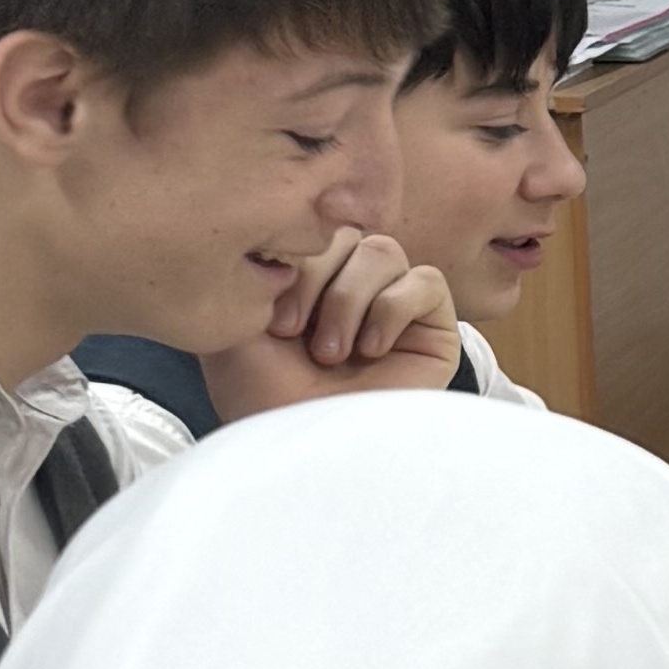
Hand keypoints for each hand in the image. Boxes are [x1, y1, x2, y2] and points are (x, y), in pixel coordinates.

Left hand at [201, 231, 463, 419]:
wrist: (301, 449)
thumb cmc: (264, 397)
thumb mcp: (235, 319)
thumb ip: (251, 266)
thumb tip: (277, 219)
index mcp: (308, 282)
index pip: (314, 228)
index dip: (295, 261)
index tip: (272, 319)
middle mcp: (352, 289)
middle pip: (350, 234)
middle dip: (317, 281)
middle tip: (294, 334)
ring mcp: (395, 308)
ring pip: (385, 252)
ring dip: (349, 300)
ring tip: (331, 353)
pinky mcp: (434, 330)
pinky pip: (425, 282)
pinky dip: (393, 309)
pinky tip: (371, 350)